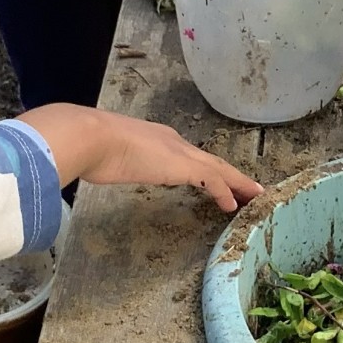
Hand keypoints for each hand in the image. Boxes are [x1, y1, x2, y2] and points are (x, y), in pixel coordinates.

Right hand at [18, 105, 264, 211]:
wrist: (90, 137)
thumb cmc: (90, 146)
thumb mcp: (107, 155)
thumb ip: (114, 160)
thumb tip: (104, 166)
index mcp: (157, 139)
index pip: (189, 155)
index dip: (205, 167)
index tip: (216, 178)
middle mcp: (173, 142)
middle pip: (211, 161)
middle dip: (231, 175)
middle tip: (249, 187)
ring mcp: (180, 154)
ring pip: (219, 169)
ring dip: (237, 183)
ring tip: (253, 195)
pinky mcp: (183, 166)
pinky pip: (213, 180)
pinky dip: (225, 192)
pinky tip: (231, 205)